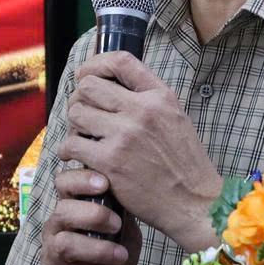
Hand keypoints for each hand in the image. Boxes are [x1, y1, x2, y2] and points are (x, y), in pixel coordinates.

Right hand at [37, 164, 137, 264]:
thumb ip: (125, 219)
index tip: (104, 183)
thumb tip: (135, 203)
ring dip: (98, 249)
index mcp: (71, 209)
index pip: (64, 183)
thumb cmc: (104, 260)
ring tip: (122, 256)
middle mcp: (56, 228)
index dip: (80, 179)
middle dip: (93, 215)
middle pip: (63, 210)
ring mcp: (52, 255)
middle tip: (116, 225)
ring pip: (65, 244)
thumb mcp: (122, 236)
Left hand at [62, 53, 222, 248]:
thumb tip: (113, 87)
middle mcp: (142, 110)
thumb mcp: (176, 118)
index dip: (95, 64)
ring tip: (82, 137)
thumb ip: (148, 100)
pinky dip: (69, 150)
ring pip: (76, 112)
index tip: (86, 75)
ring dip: (74, 125)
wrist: (195, 203)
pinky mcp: (110, 162)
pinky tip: (76, 156)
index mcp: (160, 96)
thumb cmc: (185, 165)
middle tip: (84, 115)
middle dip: (80, 99)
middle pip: (89, 86)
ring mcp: (124, 135)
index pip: (120, 61)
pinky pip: (73, 144)